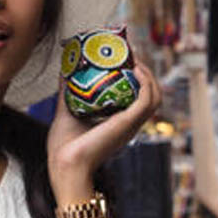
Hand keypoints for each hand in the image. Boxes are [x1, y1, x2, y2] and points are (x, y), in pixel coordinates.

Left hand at [46, 64, 160, 199]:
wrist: (65, 164)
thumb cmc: (65, 146)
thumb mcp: (67, 110)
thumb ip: (66, 91)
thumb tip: (63, 70)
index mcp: (119, 123)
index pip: (138, 98)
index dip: (138, 78)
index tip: (127, 58)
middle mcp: (129, 124)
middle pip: (150, 94)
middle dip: (145, 71)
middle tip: (132, 53)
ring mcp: (131, 125)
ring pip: (154, 96)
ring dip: (149, 74)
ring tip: (136, 59)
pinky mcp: (128, 124)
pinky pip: (147, 100)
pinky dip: (146, 83)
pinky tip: (136, 69)